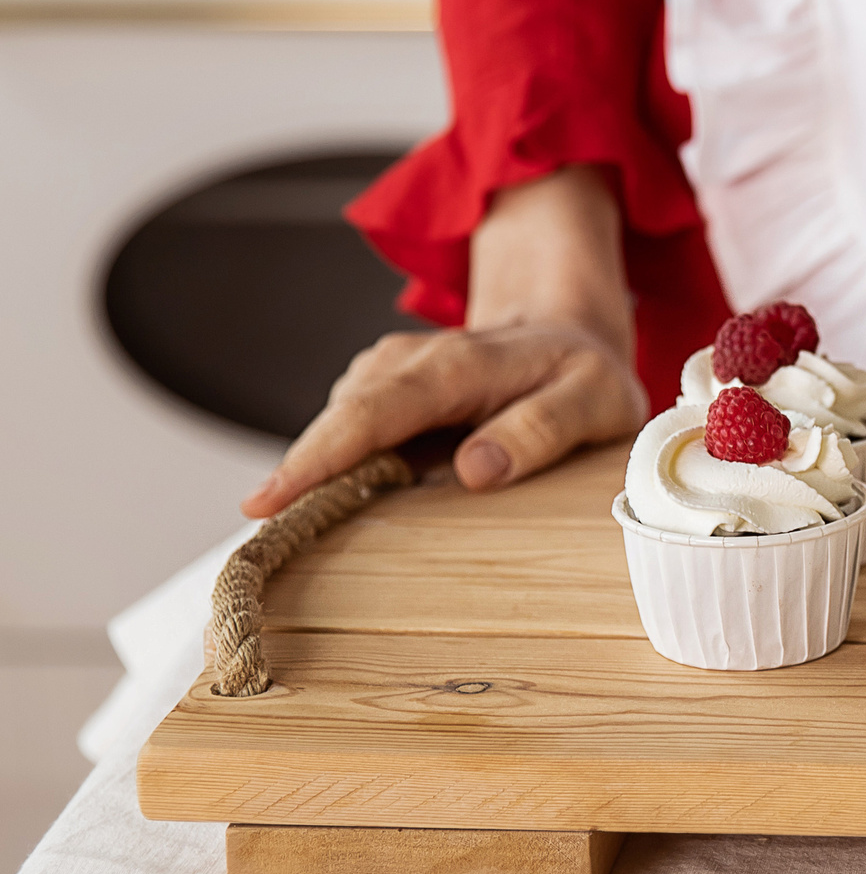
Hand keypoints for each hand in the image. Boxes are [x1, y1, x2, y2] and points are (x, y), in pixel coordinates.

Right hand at [241, 166, 644, 516]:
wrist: (569, 335)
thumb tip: (476, 470)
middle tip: (261, 538)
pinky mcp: (386, 401)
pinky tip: (329, 510)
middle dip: (295, 477)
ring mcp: (391, 380)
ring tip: (290, 533)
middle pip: (338, 422)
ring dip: (314, 479)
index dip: (318, 458)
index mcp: (458, 365)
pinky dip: (335, 472)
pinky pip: (349, 438)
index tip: (266, 501)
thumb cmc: (584, 375)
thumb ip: (543, 428)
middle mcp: (410, 365)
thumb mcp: (596, 399)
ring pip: (337, 430)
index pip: (373, 412)